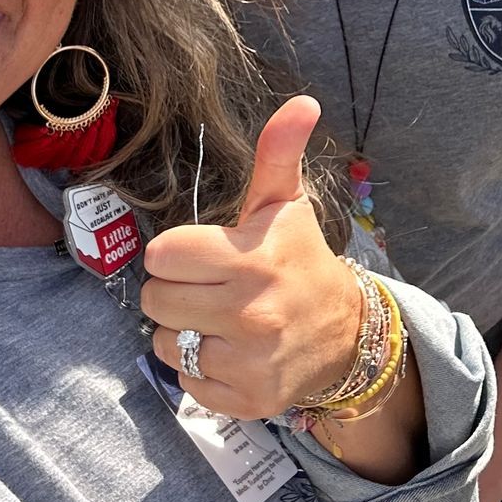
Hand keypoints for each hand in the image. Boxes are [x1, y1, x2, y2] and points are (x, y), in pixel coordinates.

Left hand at [142, 96, 363, 420]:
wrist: (345, 334)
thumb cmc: (300, 261)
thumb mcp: (286, 205)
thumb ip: (279, 152)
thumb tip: (302, 101)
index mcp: (251, 260)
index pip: (161, 255)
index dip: (177, 253)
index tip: (204, 256)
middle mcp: (249, 313)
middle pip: (155, 300)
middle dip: (177, 292)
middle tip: (210, 289)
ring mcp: (248, 361)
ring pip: (165, 343)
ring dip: (185, 333)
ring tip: (220, 322)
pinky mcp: (245, 400)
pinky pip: (186, 383)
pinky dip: (202, 371)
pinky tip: (231, 353)